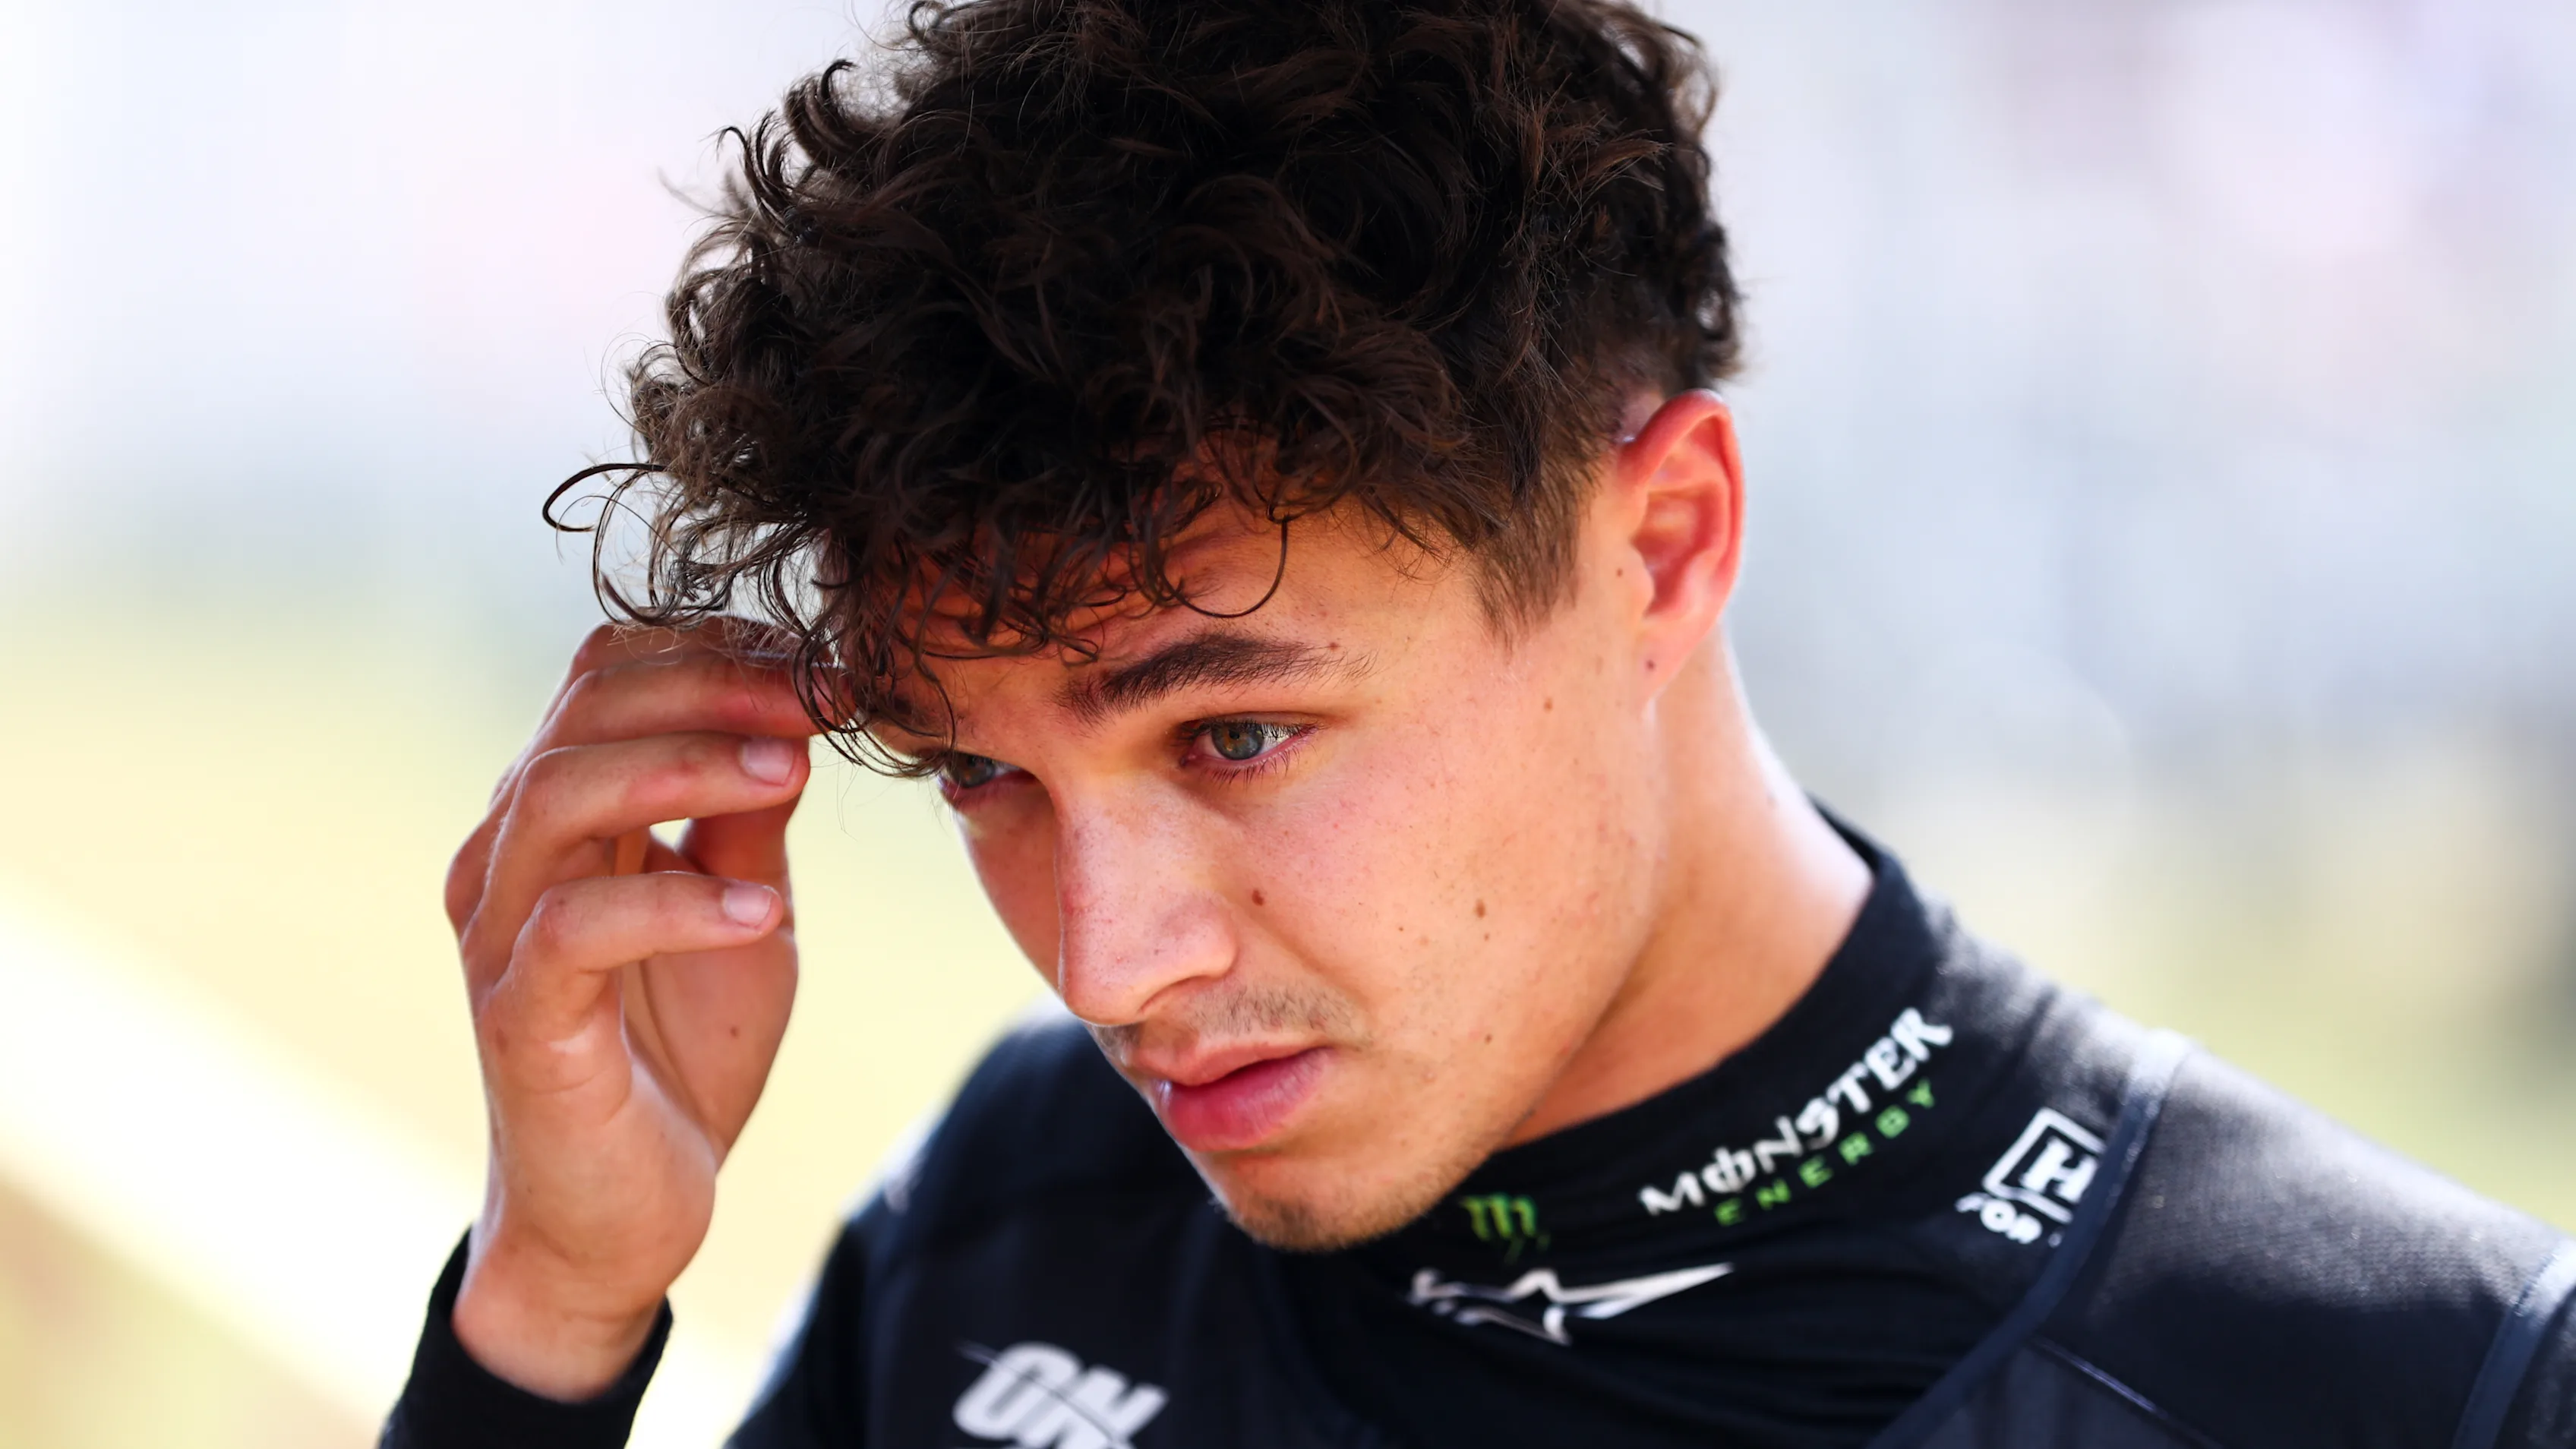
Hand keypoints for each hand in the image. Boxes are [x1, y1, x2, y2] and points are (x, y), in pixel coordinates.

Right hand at [442, 620, 819, 1397]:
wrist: (628, 1211)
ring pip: (563, 795)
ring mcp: (501, 933)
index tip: (818, 661)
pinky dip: (676, 904)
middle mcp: (510, 854)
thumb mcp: (744, 908)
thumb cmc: (679, 1049)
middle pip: (583, 710)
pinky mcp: (519, 1015)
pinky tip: (759, 910)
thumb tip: (796, 714)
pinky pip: (578, 928)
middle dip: (711, 686)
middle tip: (818, 699)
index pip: (604, 675)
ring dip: (688, 767)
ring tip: (793, 773)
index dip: (711, 649)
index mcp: (557, 813)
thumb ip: (752, 817)